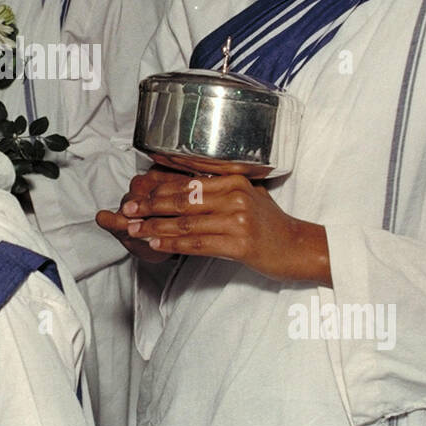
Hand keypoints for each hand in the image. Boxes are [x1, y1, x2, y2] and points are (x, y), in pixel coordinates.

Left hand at [100, 168, 330, 283]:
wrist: (297, 247)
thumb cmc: (269, 222)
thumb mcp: (247, 194)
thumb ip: (219, 186)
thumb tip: (183, 179)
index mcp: (234, 179)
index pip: (188, 179)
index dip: (158, 184)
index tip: (135, 187)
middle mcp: (235, 195)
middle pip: (183, 199)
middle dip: (151, 204)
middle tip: (128, 209)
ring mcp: (238, 219)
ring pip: (187, 222)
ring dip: (156, 226)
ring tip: (134, 229)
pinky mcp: (239, 243)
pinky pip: (198, 243)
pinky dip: (173, 244)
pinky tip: (156, 244)